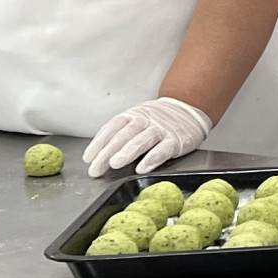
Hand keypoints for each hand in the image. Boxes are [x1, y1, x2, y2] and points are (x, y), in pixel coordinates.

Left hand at [84, 98, 214, 176]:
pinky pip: (163, 149)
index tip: (88, 158)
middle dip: (107, 153)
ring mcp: (161, 130)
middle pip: (123, 135)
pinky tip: (142, 168)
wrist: (189, 109)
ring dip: (127, 152)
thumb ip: (122, 135)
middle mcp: (145, 120)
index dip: (98, 142)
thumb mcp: (138, 120)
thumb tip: (100, 156)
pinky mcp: (176, 140)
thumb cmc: (157, 121)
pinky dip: (152, 158)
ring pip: (142, 140)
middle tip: (96, 168)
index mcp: (132, 115)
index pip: (112, 128)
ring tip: (115, 164)